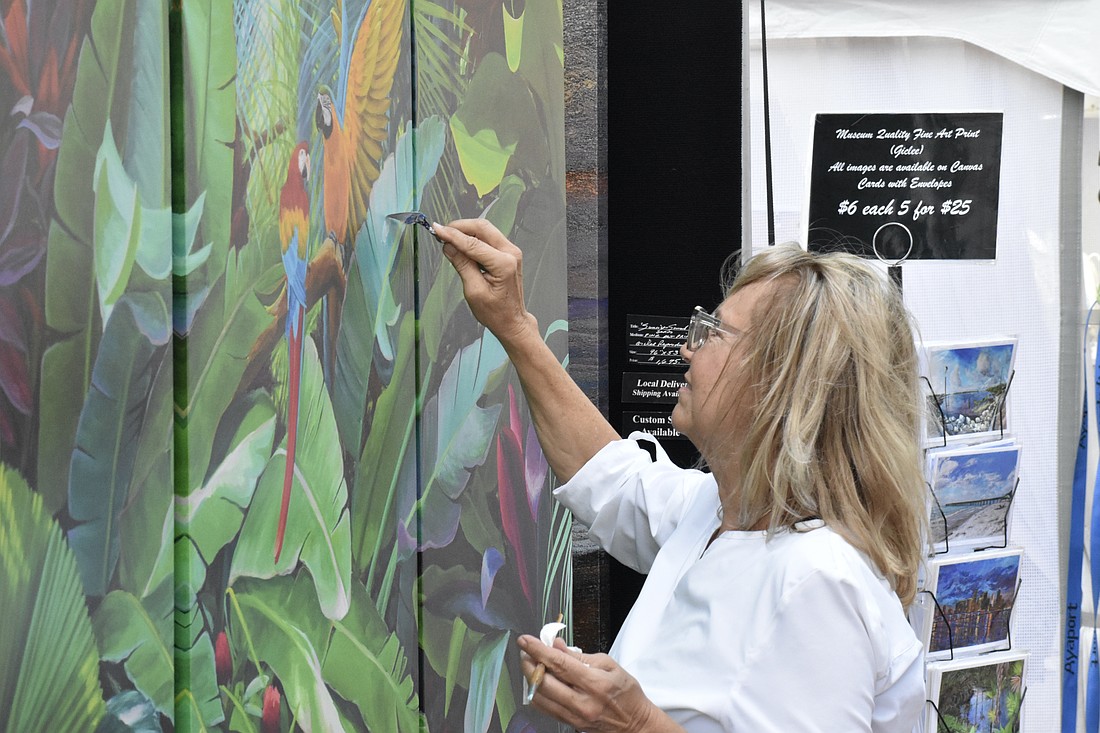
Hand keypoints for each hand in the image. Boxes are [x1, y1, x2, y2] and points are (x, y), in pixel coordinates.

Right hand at [434, 219, 537, 344]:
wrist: (512, 320)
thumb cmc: (496, 312)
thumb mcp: (474, 290)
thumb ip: (462, 264)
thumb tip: (449, 246)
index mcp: (503, 264)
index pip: (472, 243)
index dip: (452, 235)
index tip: (437, 230)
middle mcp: (511, 253)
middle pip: (482, 227)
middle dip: (460, 227)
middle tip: (442, 232)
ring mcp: (512, 252)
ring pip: (486, 230)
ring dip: (466, 232)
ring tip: (449, 240)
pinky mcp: (508, 253)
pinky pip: (489, 238)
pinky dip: (474, 238)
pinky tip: (462, 246)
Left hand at [518, 636, 671, 732]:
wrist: (635, 723)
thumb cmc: (626, 693)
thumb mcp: (609, 665)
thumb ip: (580, 655)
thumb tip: (557, 645)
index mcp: (595, 683)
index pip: (559, 663)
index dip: (538, 650)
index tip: (525, 640)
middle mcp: (582, 702)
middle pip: (543, 682)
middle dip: (529, 663)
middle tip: (526, 651)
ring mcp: (575, 716)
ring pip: (540, 696)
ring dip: (530, 678)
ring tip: (532, 664)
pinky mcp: (571, 724)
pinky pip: (545, 708)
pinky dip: (537, 692)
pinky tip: (539, 681)